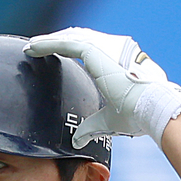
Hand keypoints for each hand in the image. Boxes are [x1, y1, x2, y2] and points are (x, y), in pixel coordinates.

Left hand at [22, 27, 180, 145]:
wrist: (149, 109)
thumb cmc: (136, 115)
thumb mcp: (106, 121)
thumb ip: (89, 127)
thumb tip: (76, 141)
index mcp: (114, 65)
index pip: (87, 50)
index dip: (69, 50)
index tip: (52, 55)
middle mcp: (110, 52)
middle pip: (77, 40)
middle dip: (56, 42)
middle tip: (36, 48)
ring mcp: (103, 49)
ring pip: (70, 38)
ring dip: (48, 42)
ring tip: (31, 46)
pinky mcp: (95, 51)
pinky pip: (66, 43)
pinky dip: (48, 44)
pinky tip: (33, 47)